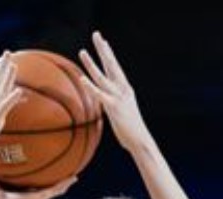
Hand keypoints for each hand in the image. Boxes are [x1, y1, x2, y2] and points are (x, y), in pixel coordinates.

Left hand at [0, 166, 77, 198]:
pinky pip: (55, 190)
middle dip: (53, 178)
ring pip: (54, 188)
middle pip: (45, 184)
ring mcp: (37, 196)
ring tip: (75, 175)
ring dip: (64, 182)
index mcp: (21, 190)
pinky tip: (73, 178)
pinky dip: (64, 184)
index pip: (32, 181)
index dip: (38, 174)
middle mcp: (31, 193)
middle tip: (63, 170)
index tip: (44, 167)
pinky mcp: (41, 197)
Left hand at [77, 32, 149, 152]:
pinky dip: (91, 87)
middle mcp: (123, 90)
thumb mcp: (122, 112)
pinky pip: (100, 95)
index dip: (109, 54)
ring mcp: (118, 98)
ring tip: (82, 51)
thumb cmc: (130, 130)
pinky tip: (82, 78)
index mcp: (125, 89)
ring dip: (91, 64)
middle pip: (111, 64)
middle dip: (103, 49)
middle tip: (96, 34)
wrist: (140, 141)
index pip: (115, 68)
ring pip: (102, 77)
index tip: (103, 42)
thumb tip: (106, 103)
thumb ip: (113, 103)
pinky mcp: (114, 108)